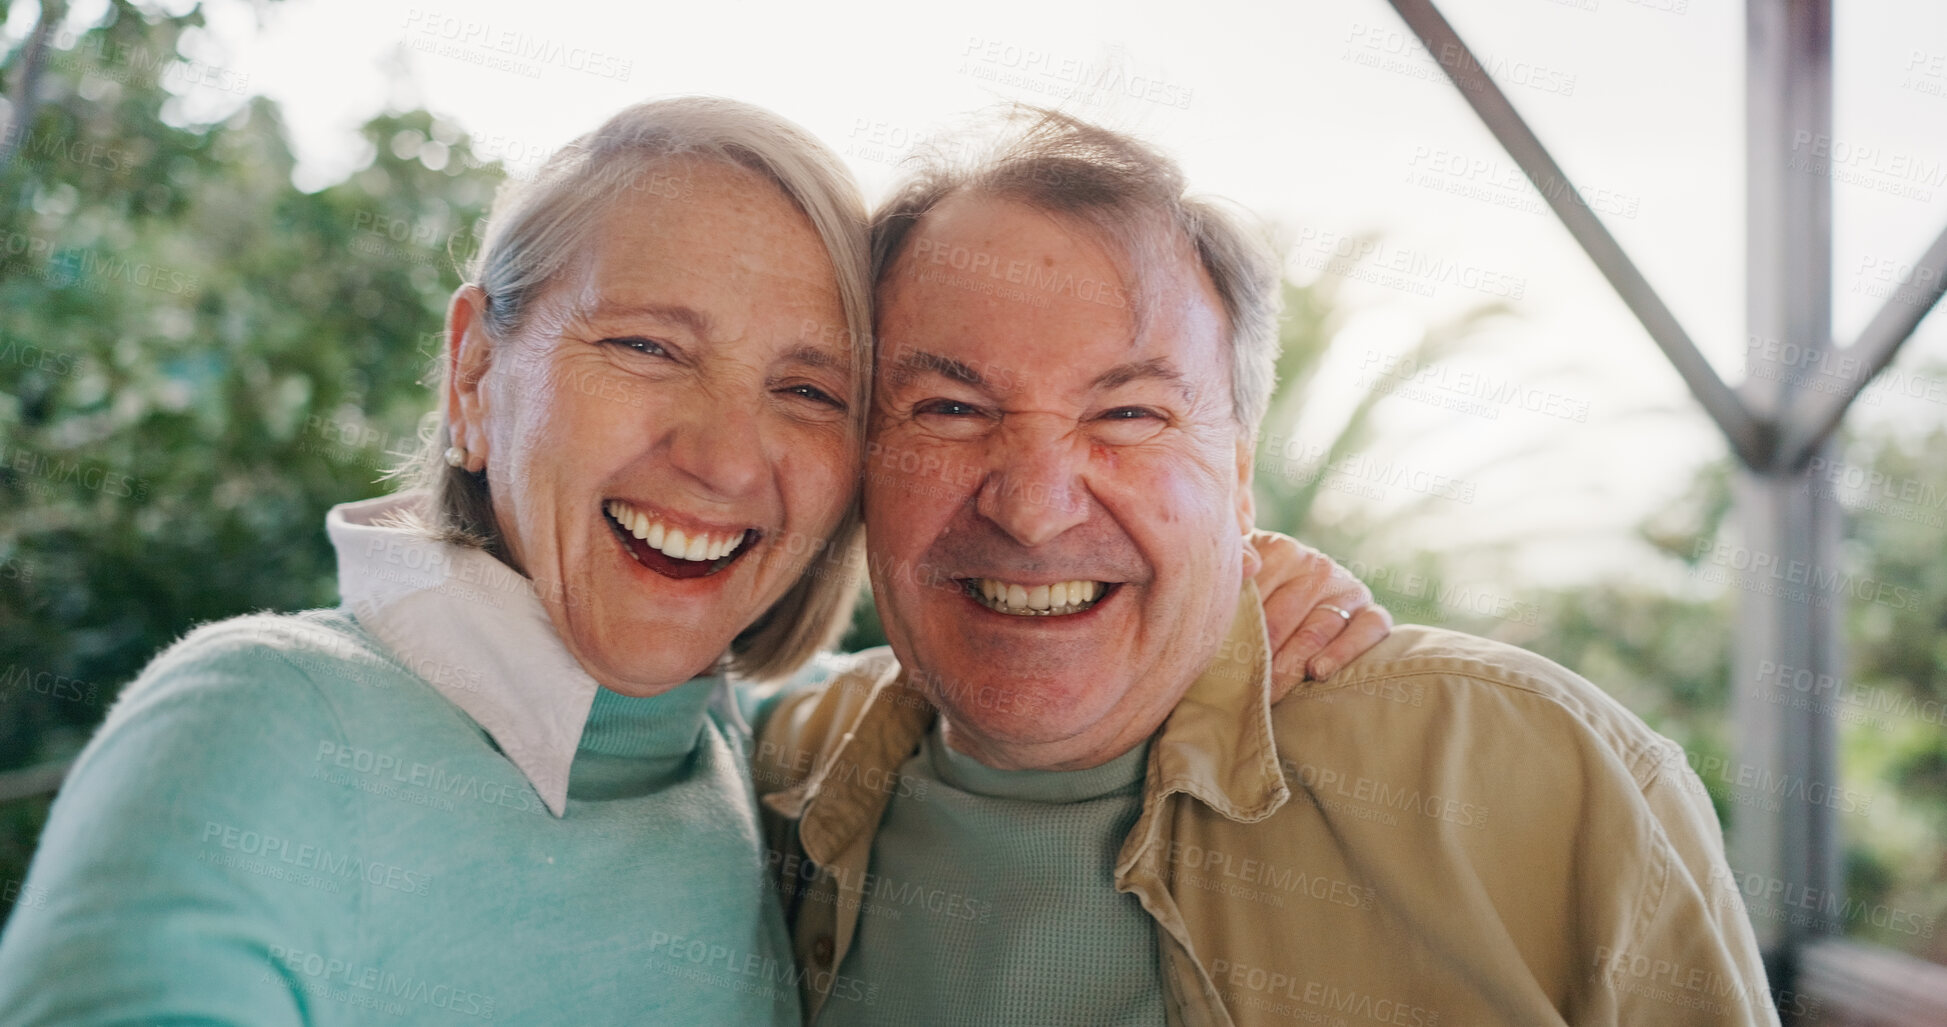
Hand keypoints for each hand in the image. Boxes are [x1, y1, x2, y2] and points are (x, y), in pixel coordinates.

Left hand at [1244, 530, 1392, 698]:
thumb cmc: (1255, 586)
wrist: (1293, 595)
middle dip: (1256, 657)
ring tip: (1268, 691)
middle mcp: (1318, 567)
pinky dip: (1344, 651)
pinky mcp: (1371, 613)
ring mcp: (1347, 589)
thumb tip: (1246, 567)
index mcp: (1282, 551)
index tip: (1215, 656)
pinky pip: (1368, 629)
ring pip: (1317, 632)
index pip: (1255, 595)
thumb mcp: (1236, 565)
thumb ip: (1235, 557)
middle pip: (1281, 620)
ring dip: (1290, 665)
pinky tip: (1318, 672)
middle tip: (1235, 685)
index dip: (1233, 630)